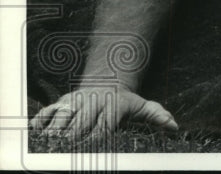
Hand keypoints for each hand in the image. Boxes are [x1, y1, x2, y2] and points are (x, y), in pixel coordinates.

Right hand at [29, 86, 176, 139]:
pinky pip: (47, 112)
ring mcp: (75, 102)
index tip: (92, 149)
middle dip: (74, 138)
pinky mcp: (61, 102)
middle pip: (80, 124)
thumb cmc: (125, 100)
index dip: (97, 138)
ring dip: (55, 131)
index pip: (104, 125)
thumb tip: (174, 126)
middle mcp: (92, 103)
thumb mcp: (142, 105)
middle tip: (67, 152)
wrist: (108, 78)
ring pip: (62, 117)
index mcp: (112, 106)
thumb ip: (156, 115)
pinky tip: (35, 134)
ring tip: (50, 145)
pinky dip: (40, 122)